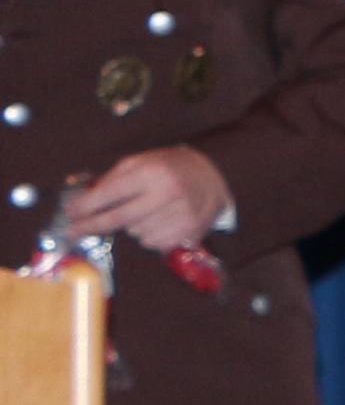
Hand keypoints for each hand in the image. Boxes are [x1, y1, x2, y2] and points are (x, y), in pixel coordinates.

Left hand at [61, 146, 228, 253]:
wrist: (213, 175)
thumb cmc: (170, 167)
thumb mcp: (141, 161)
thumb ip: (114, 179)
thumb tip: (85, 201)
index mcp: (153, 172)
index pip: (112, 192)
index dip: (86, 206)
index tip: (70, 213)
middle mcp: (168, 192)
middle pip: (120, 218)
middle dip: (93, 225)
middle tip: (74, 230)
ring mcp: (181, 213)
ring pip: (136, 233)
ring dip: (130, 227)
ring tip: (142, 212)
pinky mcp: (190, 230)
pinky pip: (153, 242)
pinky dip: (147, 236)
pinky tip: (156, 222)